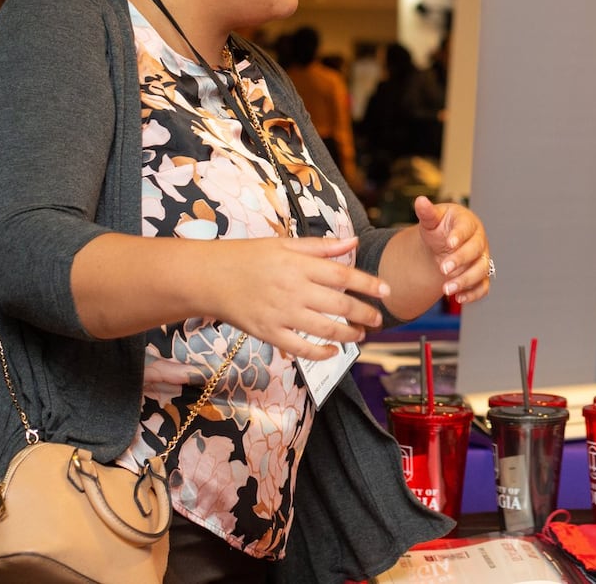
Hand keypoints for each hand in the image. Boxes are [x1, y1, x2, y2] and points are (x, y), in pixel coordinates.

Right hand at [214, 235, 389, 360]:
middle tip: (378, 319)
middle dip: (364, 314)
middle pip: (339, 304)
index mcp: (299, 264)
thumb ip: (320, 246)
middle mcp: (293, 289)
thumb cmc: (247, 257)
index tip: (386, 291)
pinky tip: (333, 351)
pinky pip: (301, 348)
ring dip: (348, 334)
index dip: (368, 284)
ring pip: (325, 329)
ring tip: (360, 334)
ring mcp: (281, 313)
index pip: (343, 274)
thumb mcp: (284, 243)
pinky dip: (321, 353)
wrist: (208, 277)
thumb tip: (352, 241)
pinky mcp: (268, 332)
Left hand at [414, 196, 492, 303]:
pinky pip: (483, 286)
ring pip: (481, 270)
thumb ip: (427, 213)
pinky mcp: (481, 275)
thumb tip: (420, 200)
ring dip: (465, 281)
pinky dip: (473, 294)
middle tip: (442, 269)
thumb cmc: (440, 229)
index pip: (467, 228)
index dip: (459, 236)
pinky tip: (459, 298)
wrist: (445, 245)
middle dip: (460, 260)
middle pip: (476, 250)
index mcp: (468, 223)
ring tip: (446, 289)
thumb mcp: (431, 221)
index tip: (449, 243)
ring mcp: (482, 258)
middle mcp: (479, 240)